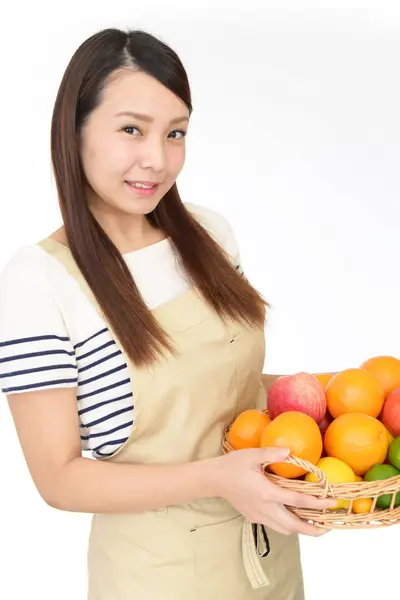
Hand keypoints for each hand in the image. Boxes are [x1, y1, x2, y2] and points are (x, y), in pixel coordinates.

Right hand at [213, 447, 335, 536]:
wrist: (214, 479)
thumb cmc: (233, 465)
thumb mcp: (252, 455)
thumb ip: (272, 453)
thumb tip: (290, 452)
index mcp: (267, 493)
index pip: (298, 501)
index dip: (318, 503)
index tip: (332, 502)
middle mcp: (265, 509)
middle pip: (295, 526)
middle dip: (314, 529)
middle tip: (329, 525)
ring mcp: (259, 516)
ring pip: (285, 530)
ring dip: (301, 529)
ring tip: (315, 524)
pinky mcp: (254, 518)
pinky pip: (275, 525)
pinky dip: (288, 525)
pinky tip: (293, 515)